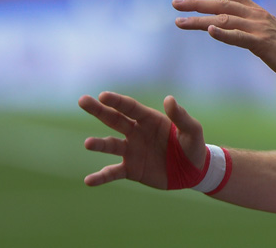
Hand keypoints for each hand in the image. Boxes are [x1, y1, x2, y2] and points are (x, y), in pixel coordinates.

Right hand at [80, 92, 204, 187]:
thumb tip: (169, 99)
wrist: (193, 172)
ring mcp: (131, 151)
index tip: (102, 95)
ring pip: (111, 145)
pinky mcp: (131, 170)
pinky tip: (89, 181)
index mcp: (150, 120)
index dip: (117, 101)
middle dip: (98, 110)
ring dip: (99, 144)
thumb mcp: (192, 130)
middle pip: (114, 119)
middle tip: (82, 100)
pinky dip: (101, 176)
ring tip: (88, 144)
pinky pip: (113, 172)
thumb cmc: (193, 146)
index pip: (130, 108)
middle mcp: (137, 133)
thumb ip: (181, 116)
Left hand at [173, 0, 275, 86]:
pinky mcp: (262, 43)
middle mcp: (256, 15)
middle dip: (196, 3)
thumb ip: (246, 29)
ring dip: (199, 21)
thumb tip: (229, 28)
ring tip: (179, 22)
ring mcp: (259, 28)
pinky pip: (239, 37)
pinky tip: (210, 31)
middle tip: (174, 3)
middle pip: (221, 4)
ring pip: (224, 20)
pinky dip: (223, 33)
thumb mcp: (264, 35)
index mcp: (256, 12)